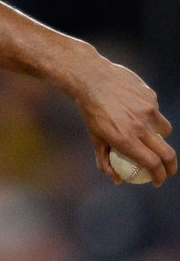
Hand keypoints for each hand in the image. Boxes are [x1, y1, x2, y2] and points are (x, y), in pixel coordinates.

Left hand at [73, 57, 175, 185]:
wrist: (92, 79)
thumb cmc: (91, 112)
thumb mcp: (94, 138)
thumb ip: (105, 160)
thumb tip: (117, 180)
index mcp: (124, 139)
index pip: (151, 163)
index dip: (158, 176)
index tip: (158, 181)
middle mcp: (139, 126)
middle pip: (166, 153)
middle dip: (170, 166)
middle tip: (167, 170)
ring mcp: (148, 111)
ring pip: (164, 131)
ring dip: (159, 137)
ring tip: (146, 134)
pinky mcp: (151, 97)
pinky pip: (156, 112)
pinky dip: (150, 116)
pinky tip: (134, 108)